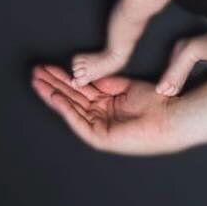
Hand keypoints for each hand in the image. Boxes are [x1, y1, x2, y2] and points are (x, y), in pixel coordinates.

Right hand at [31, 64, 178, 155]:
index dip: (64, 78)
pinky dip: (66, 109)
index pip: (80, 90)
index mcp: (108, 104)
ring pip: (71, 109)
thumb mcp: (127, 86)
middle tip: (35, 72)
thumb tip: (87, 76)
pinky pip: (79, 121)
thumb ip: (107, 82)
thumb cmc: (157, 102)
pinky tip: (54, 97)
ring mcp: (100, 127)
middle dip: (52, 84)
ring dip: (53, 95)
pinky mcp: (101, 138)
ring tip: (37, 82)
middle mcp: (102, 116)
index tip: (49, 67)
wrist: (171, 116)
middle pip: (71, 98)